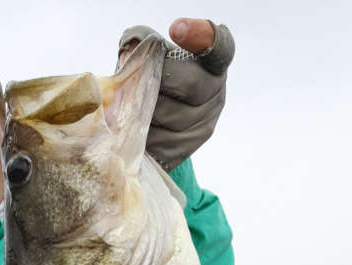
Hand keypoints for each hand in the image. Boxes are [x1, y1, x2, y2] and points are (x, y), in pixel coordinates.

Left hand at [117, 18, 234, 170]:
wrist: (154, 124)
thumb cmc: (154, 81)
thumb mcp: (151, 57)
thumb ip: (144, 42)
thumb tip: (132, 44)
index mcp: (212, 64)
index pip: (220, 47)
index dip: (202, 36)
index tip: (176, 28)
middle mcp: (214, 93)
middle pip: (189, 82)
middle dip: (159, 80)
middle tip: (141, 81)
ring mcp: (203, 124)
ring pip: (169, 114)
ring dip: (144, 109)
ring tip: (132, 105)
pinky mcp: (184, 148)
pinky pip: (157, 139)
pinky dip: (140, 132)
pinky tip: (133, 126)